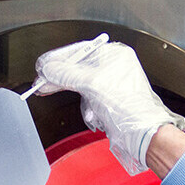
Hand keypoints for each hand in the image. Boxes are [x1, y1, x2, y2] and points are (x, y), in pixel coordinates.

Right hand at [33, 36, 184, 174]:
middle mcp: (114, 66)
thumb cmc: (127, 106)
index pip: (79, 51)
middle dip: (62, 79)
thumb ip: (66, 74)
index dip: (58, 59)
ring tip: (87, 107)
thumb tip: (48, 68)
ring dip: (81, 98)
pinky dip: (89, 107)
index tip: (42, 67)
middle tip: (43, 84)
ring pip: (83, 85)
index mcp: (114, 54)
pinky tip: (94, 114)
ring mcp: (112, 83)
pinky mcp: (110, 99)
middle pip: (78, 68)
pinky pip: (90, 98)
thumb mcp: (91, 84)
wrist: (142, 133)